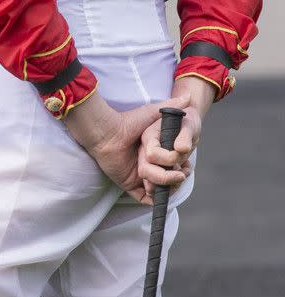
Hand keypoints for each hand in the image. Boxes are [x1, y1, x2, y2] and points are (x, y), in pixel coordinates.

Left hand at [63, 93, 188, 205]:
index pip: (176, 167)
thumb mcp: (152, 113)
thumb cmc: (129, 122)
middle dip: (176, 178)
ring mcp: (140, 177)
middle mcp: (149, 167)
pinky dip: (153, 197)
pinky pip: (145, 199)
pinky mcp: (130, 185)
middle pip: (171, 181)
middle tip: (179, 172)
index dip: (184, 168)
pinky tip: (157, 187)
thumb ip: (171, 105)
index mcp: (156, 154)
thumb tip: (189, 97)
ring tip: (169, 175)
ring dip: (166, 185)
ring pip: (161, 190)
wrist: (107, 132)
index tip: (187, 164)